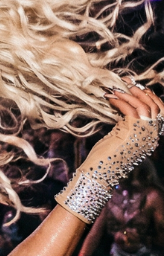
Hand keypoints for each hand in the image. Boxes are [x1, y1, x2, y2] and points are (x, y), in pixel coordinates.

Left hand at [57, 79, 163, 222]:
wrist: (98, 173)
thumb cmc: (104, 158)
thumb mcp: (119, 137)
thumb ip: (126, 124)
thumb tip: (122, 107)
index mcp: (151, 137)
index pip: (160, 112)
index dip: (150, 97)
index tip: (136, 87)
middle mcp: (152, 136)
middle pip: (155, 107)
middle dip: (141, 91)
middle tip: (126, 82)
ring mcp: (144, 134)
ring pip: (145, 106)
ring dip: (130, 93)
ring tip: (116, 87)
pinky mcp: (132, 132)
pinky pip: (131, 110)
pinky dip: (120, 100)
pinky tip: (109, 97)